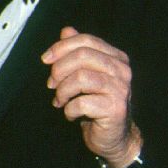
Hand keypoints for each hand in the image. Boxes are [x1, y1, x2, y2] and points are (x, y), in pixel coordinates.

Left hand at [42, 26, 141, 167]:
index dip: (61, 47)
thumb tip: (66, 31)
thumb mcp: (85, 74)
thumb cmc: (96, 104)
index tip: (45, 59)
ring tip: (60, 100)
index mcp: (116, 57)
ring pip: (80, 78)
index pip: (86, 41)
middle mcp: (122, 70)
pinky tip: (71, 114)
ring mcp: (121, 89)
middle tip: (51, 84)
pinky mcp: (115, 109)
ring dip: (62, 91)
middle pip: (82, 56)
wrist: (112, 137)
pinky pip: (81, 102)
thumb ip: (78, 52)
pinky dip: (69, 109)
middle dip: (59, 70)